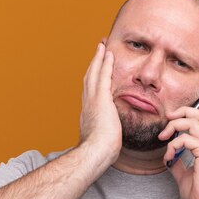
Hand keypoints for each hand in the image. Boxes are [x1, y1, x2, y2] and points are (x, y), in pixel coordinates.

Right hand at [79, 42, 121, 161]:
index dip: (93, 78)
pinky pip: (103, 76)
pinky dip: (105, 64)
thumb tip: (111, 136)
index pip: (90, 91)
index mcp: (88, 113)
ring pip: (94, 73)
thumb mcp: (103, 140)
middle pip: (89, 77)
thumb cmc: (101, 152)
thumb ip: (106, 133)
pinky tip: (109, 53)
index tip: (96, 69)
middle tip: (98, 50)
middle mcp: (87, 103)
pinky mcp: (101, 99)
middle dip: (94, 63)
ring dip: (98, 58)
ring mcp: (93, 100)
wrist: (96, 152)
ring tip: (102, 46)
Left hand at [157, 104, 198, 198]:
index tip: (179, 111)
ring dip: (173, 126)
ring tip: (163, 138)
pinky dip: (173, 145)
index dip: (194, 111)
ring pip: (192, 122)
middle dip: (181, 112)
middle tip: (167, 118)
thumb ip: (178, 163)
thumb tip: (169, 157)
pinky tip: (169, 157)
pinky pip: (185, 139)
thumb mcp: (184, 175)